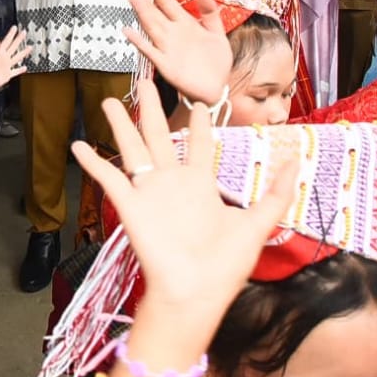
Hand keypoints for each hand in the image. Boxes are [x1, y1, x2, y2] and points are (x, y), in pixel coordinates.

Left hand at [0, 26, 29, 91]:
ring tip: (29, 47)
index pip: (7, 41)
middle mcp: (3, 59)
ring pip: (17, 57)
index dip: (11, 34)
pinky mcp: (6, 75)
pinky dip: (20, 70)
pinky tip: (24, 68)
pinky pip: (15, 71)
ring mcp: (5, 67)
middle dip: (19, 39)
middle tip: (24, 32)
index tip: (15, 28)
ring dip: (23, 53)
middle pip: (13, 47)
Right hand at [73, 82, 299, 311]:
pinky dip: (93, 162)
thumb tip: (297, 161)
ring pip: (132, 148)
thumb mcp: (257, 225)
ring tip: (110, 100)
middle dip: (151, 109)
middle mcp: (173, 183)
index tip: (199, 103)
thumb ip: (277, 194)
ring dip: (120, 124)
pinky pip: (109, 178)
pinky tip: (79, 145)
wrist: (195, 294)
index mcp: (200, 185)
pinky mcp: (131, 206)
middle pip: (158, 136)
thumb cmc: (224, 267)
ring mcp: (150, 193)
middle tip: (143, 83)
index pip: (197, 145)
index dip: (198, 124)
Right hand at [123, 0, 232, 107]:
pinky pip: (150, 52)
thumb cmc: (216, 63)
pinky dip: (139, 43)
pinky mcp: (165, 65)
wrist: (217, 88)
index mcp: (185, 24)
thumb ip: (210, 13)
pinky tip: (128, 32)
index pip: (167, 2)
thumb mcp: (218, 34)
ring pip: (151, 26)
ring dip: (141, 12)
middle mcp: (172, 34)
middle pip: (154, 10)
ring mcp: (167, 48)